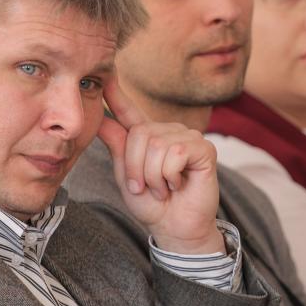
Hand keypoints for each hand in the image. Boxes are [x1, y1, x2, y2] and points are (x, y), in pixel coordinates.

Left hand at [97, 79, 223, 255]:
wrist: (174, 229)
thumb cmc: (152, 205)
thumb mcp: (126, 176)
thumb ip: (117, 147)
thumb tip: (101, 119)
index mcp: (147, 137)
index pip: (128, 112)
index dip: (116, 95)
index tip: (104, 77)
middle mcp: (168, 132)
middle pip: (139, 134)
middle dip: (136, 168)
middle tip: (146, 188)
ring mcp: (187, 137)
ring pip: (157, 145)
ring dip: (154, 177)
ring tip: (164, 188)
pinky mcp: (204, 148)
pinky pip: (175, 153)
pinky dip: (170, 176)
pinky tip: (179, 185)